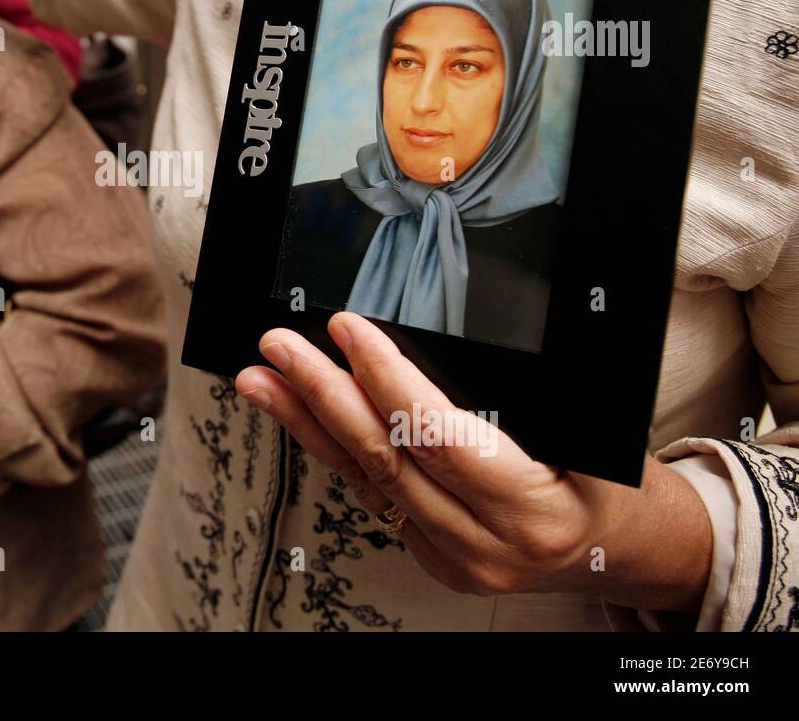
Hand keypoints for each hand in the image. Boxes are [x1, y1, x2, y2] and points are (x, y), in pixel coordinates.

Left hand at [234, 312, 712, 614]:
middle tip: (278, 346)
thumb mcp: (600, 434)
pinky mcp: (431, 555)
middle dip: (322, 394)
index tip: (348, 329)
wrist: (622, 553)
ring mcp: (452, 557)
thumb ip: (535, 393)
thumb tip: (458, 327)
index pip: (438, 434)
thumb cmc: (614, 484)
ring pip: (365, 478)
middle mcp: (485, 543)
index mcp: (534, 509)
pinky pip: (371, 493)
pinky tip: (297, 414)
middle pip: (387, 457)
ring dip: (307, 421)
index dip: (387, 378)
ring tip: (260, 378)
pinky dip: (330, 448)